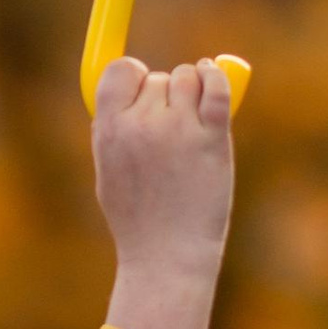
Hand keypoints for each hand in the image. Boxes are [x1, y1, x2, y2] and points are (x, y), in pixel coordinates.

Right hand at [94, 57, 234, 328]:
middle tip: (173, 132)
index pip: (120, 71)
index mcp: (109, 129)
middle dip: (166, 98)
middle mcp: (142, 123)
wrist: (167, 257)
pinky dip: (218, 77)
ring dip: (193, 90)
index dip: (134, 78)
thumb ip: (115, 131)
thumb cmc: (138, 220)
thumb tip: (132, 91)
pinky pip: (217, 87)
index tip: (144, 92)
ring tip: (194, 123)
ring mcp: (178, 129)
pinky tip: (217, 76)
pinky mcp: (212, 138)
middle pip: (158, 79)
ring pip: (189, 78)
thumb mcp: (109, 173)